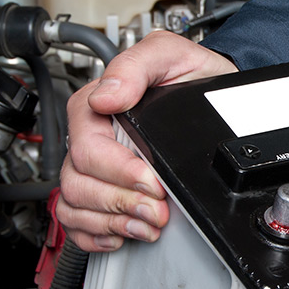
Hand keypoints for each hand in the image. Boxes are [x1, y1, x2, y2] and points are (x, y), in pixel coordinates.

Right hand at [57, 31, 237, 251]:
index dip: (119, 171)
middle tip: (157, 209)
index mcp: (96, 105)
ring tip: (148, 223)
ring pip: (74, 205)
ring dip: (112, 222)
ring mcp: (95, 166)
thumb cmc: (191, 74)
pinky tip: (123, 231)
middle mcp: (92, 138)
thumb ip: (137, 65)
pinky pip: (78, 221)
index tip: (152, 181)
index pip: (87, 149)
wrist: (214, 92)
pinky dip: (97, 234)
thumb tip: (108, 96)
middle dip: (120, 202)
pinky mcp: (105, 188)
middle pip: (78, 183)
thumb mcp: (171, 54)